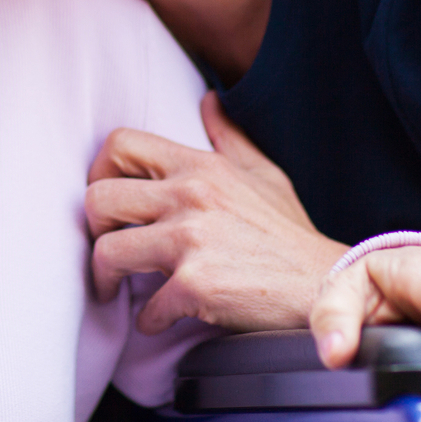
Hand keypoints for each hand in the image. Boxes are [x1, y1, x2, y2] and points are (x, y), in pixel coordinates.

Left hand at [85, 94, 346, 334]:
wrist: (326, 287)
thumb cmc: (290, 236)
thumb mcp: (264, 176)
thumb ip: (229, 137)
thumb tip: (209, 100)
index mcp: (200, 167)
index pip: (119, 144)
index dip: (100, 171)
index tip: (110, 202)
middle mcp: (191, 196)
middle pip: (98, 198)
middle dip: (94, 228)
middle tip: (107, 247)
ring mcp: (191, 240)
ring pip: (107, 252)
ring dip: (107, 278)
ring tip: (118, 289)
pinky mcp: (196, 285)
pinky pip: (145, 307)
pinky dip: (149, 321)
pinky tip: (161, 321)